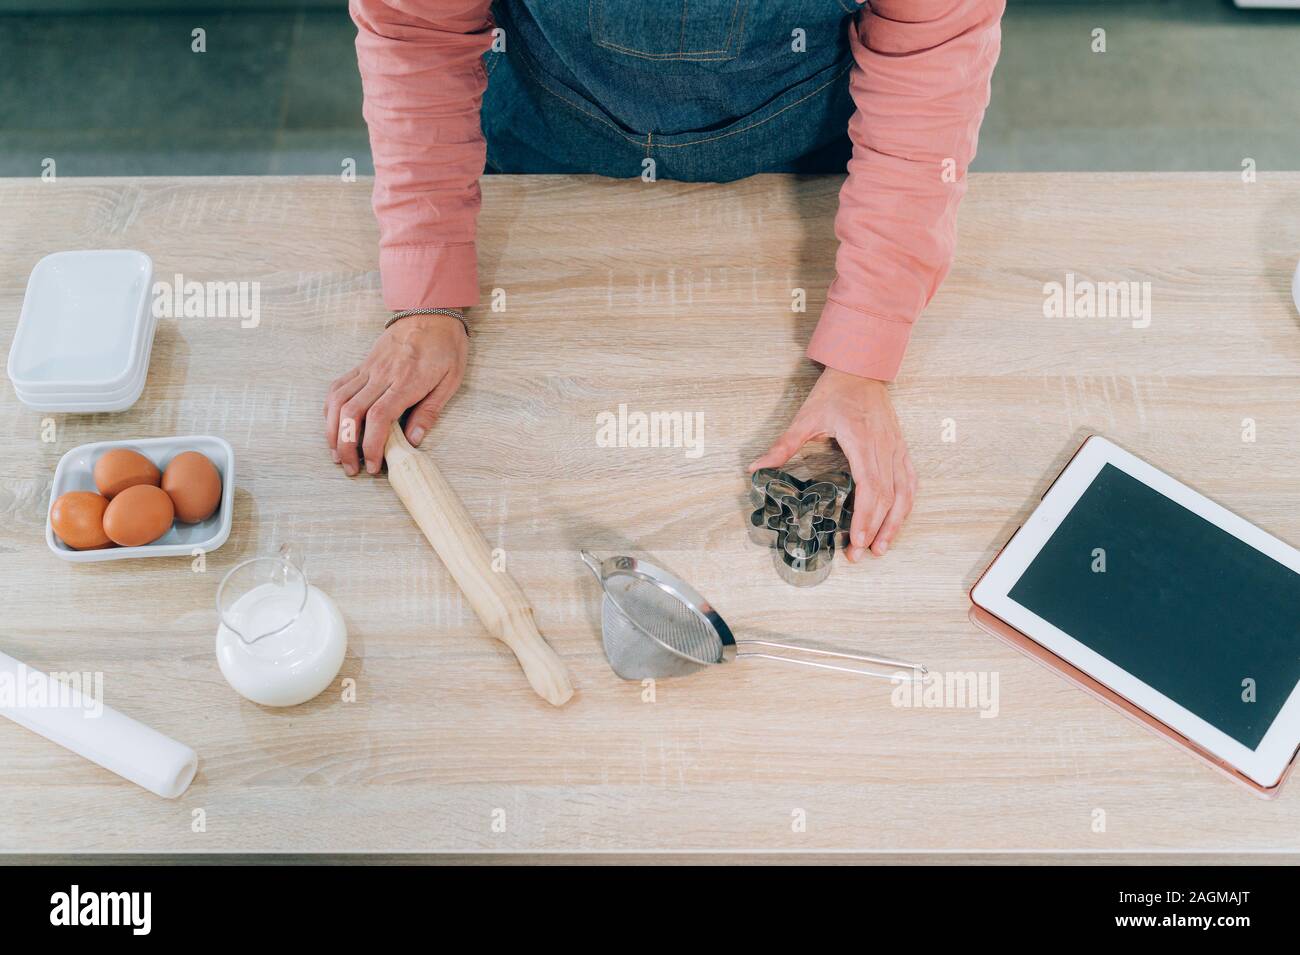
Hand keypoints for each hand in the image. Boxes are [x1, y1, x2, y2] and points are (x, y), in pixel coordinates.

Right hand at [324, 314, 467, 474]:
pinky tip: (333, 425)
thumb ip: (431, 410)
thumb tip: (414, 440)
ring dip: (333, 431)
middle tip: (352, 468)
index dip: (372, 444)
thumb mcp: (451, 379)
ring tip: (338, 453)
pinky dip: (331, 409)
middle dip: (347, 445)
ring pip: (338, 401)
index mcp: (407, 381)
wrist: (430, 311)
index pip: (380, 417)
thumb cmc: (446, 346)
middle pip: (353, 413)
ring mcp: (368, 369)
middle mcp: (382, 375)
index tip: (373, 465)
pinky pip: (338, 387)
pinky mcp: (362, 364)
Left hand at [748, 367, 916, 560]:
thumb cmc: (833, 392)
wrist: (860, 367)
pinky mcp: (901, 447)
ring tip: (882, 547)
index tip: (856, 540)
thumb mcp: (805, 417)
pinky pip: (910, 480)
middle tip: (860, 555)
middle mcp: (884, 447)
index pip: (869, 487)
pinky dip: (906, 504)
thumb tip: (756, 468)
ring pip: (904, 493)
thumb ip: (783, 446)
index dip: (865, 517)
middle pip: (887, 497)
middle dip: (875, 529)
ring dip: (895, 523)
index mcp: (861, 441)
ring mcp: (896, 448)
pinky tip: (898, 520)